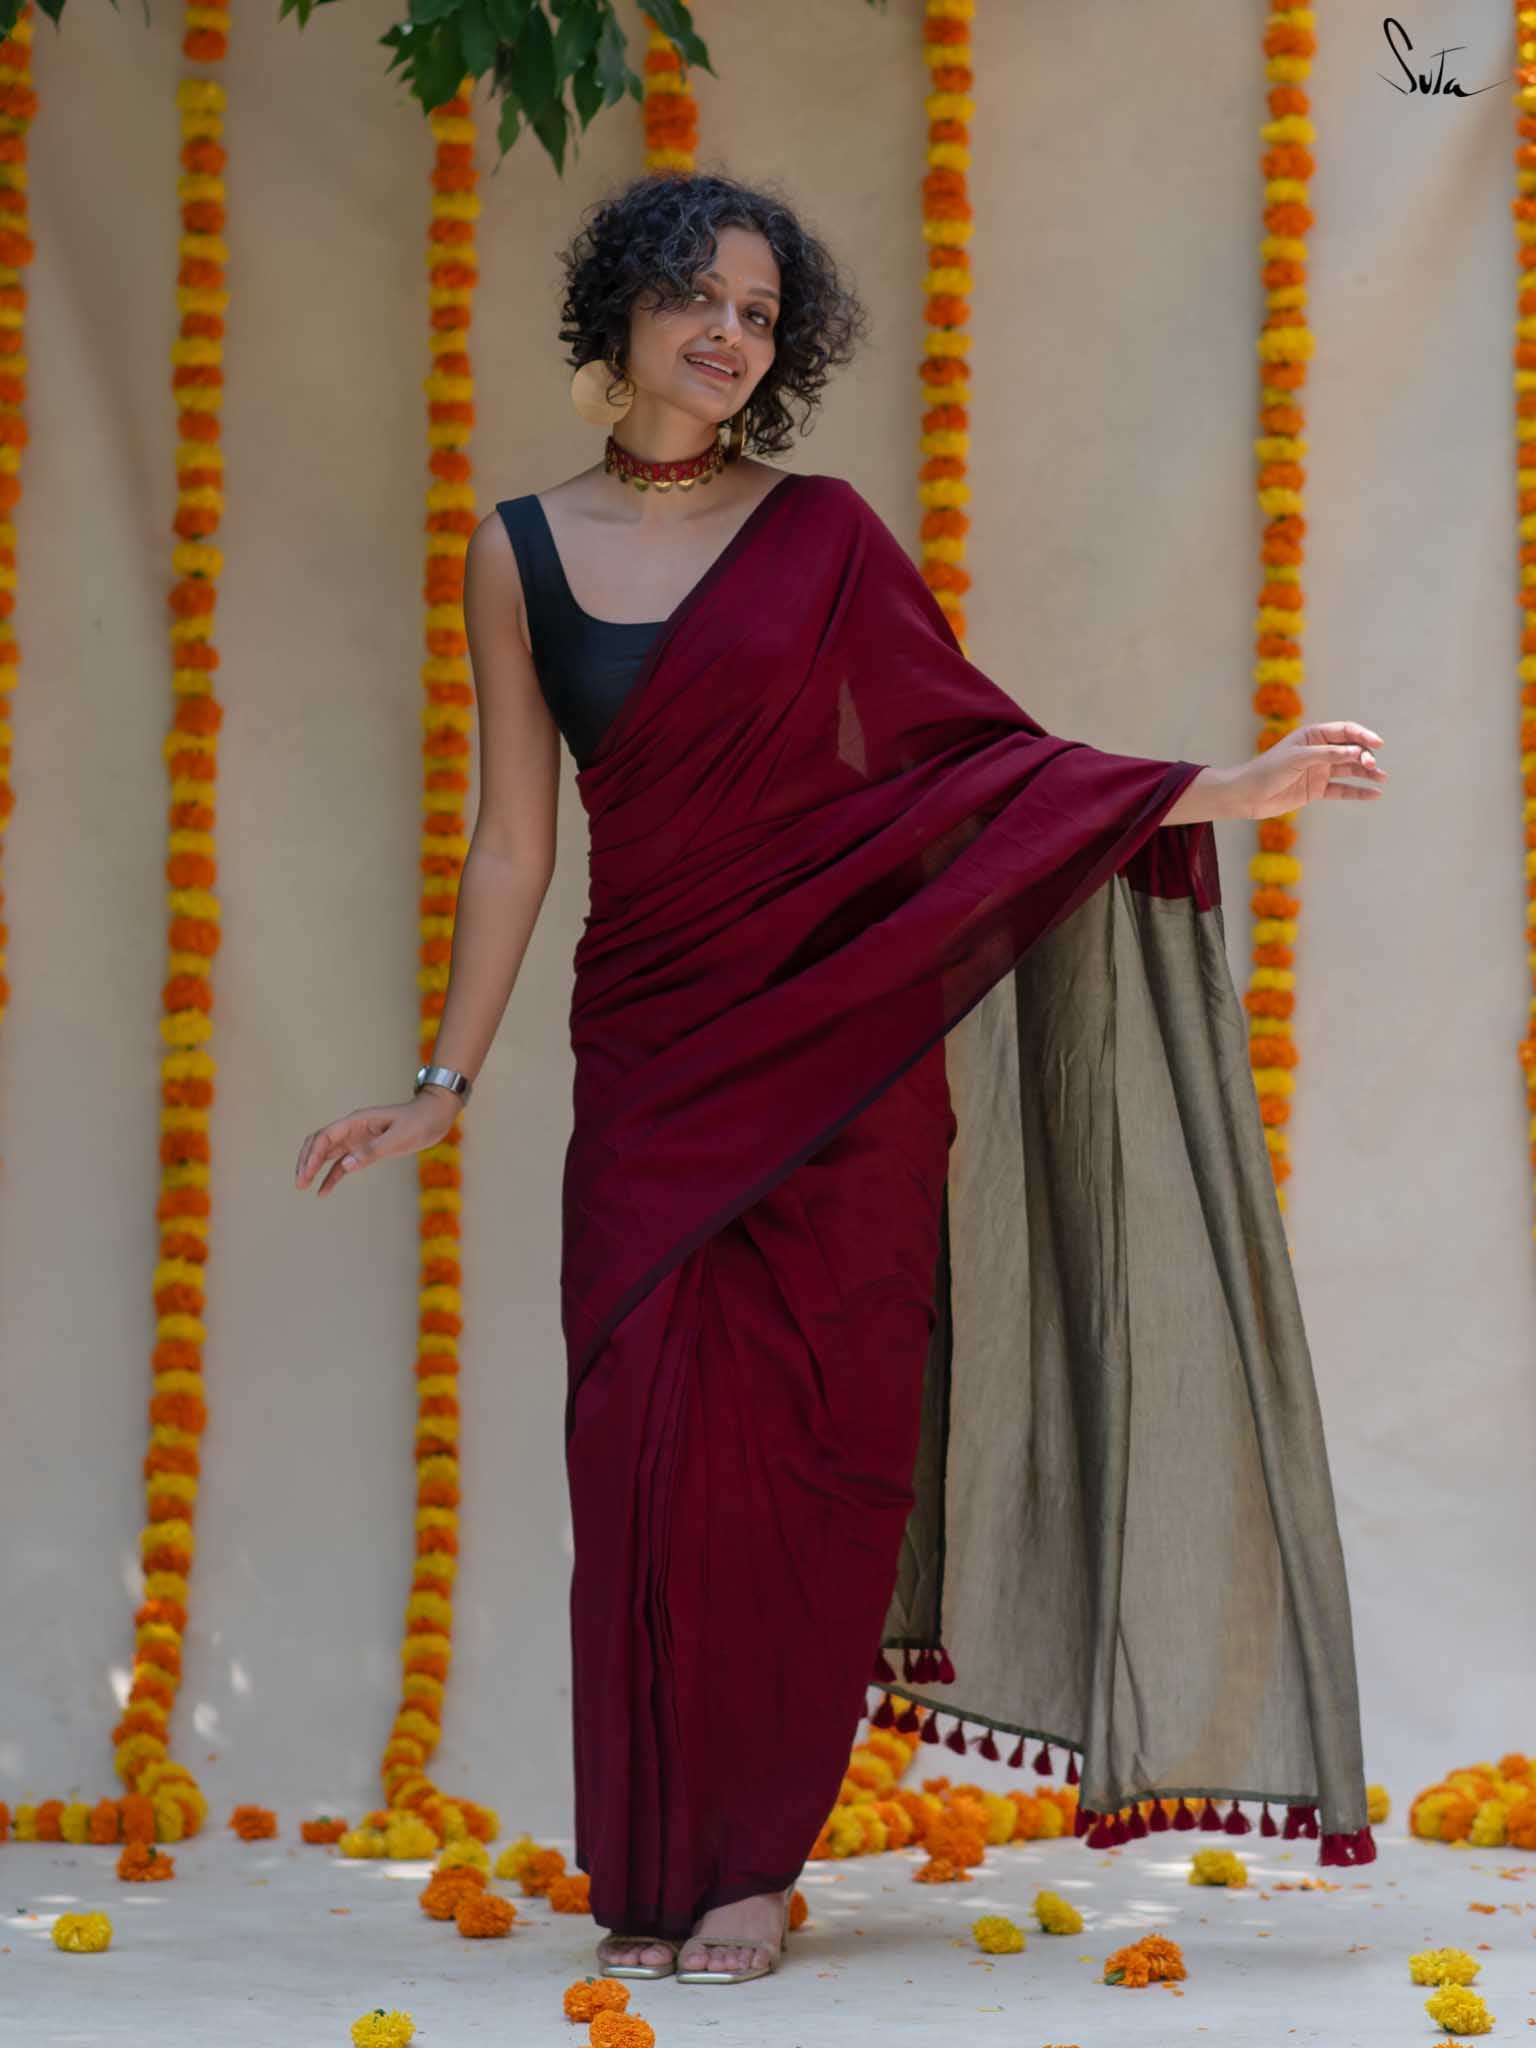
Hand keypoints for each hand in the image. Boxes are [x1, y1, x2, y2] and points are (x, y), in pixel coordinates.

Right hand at [294, 1090, 461, 1196]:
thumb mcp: (399, 1137)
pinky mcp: (365, 1151)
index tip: (306, 1173)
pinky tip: (322, 1192)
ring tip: (302, 1186)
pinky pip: (342, 1165)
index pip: (325, 1136)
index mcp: (357, 1121)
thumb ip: (373, 1151)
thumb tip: (345, 1164)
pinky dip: (331, 1177)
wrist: (434, 1116)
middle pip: (319, 1143)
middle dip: (306, 1161)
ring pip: (326, 1154)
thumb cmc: (418, 1122)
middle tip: (299, 1182)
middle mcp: (352, 1129)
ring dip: (313, 1168)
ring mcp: (357, 1140)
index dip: (313, 1155)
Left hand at [1230, 721, 1386, 819]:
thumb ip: (1327, 755)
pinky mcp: (1316, 790)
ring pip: (1349, 770)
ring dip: (1366, 773)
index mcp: (1313, 736)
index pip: (1344, 731)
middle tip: (1372, 766)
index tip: (1377, 744)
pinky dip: (1358, 792)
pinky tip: (1374, 794)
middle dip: (1364, 756)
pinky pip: (1342, 790)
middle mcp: (1319, 751)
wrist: (1248, 795)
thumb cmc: (1268, 770)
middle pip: (1350, 750)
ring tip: (1382, 778)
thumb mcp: (1298, 758)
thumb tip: (1356, 752)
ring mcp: (1319, 771)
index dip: (1362, 735)